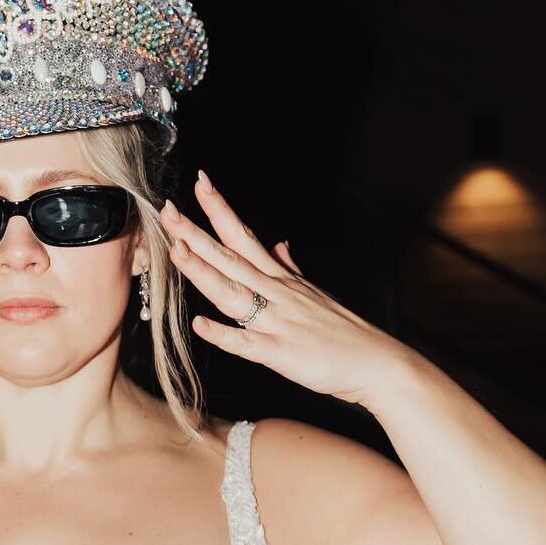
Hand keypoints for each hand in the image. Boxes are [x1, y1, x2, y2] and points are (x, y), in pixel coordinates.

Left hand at [161, 172, 407, 409]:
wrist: (377, 362)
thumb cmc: (344, 332)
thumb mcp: (315, 292)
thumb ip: (291, 268)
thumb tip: (279, 244)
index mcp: (281, 279)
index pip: (244, 237)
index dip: (220, 211)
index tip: (199, 183)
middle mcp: (277, 293)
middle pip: (231, 258)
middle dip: (197, 234)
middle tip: (168, 210)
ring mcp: (278, 321)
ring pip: (234, 293)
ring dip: (204, 273)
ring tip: (177, 252)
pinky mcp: (282, 353)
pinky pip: (247, 343)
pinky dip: (224, 335)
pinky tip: (200, 326)